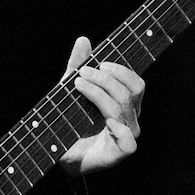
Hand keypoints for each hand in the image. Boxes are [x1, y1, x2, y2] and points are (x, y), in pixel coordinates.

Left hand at [57, 36, 144, 176]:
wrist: (57, 154)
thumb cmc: (69, 121)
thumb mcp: (71, 89)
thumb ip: (78, 66)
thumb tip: (83, 39)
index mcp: (125, 104)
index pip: (136, 84)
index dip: (122, 71)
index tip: (100, 62)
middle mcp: (130, 120)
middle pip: (129, 94)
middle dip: (105, 79)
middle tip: (81, 72)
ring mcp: (126, 137)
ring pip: (122, 110)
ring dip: (99, 93)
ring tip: (77, 84)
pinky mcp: (118, 154)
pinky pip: (129, 141)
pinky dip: (117, 128)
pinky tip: (102, 120)